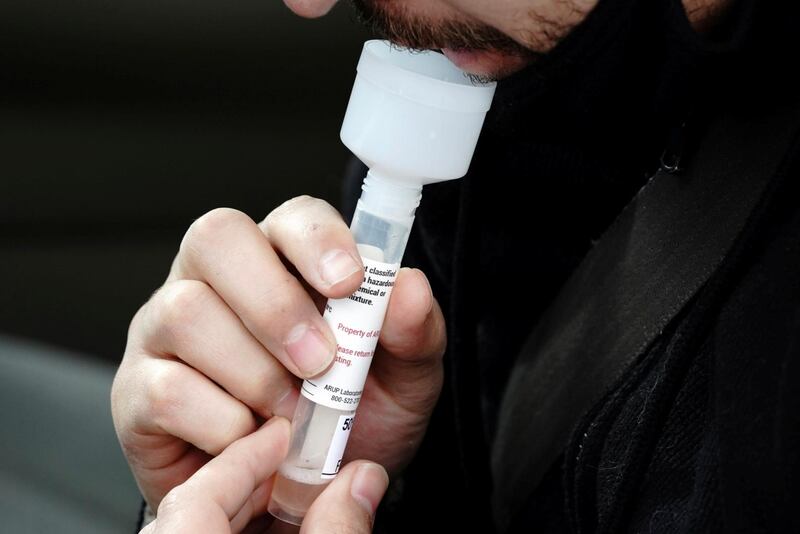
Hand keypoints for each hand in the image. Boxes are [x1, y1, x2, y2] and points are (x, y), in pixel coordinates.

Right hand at [112, 197, 445, 510]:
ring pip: (185, 312)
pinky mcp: (139, 390)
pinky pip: (165, 389)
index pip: (291, 218)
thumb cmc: (349, 420)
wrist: (303, 495)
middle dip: (273, 302)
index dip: (317, 240)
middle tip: (318, 362)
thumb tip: (408, 286)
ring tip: (290, 413)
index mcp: (283, 263)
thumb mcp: (402, 382)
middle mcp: (215, 281)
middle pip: (215, 238)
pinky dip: (222, 423)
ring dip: (252, 372)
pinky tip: (250, 438)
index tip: (349, 282)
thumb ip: (413, 333)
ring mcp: (167, 331)